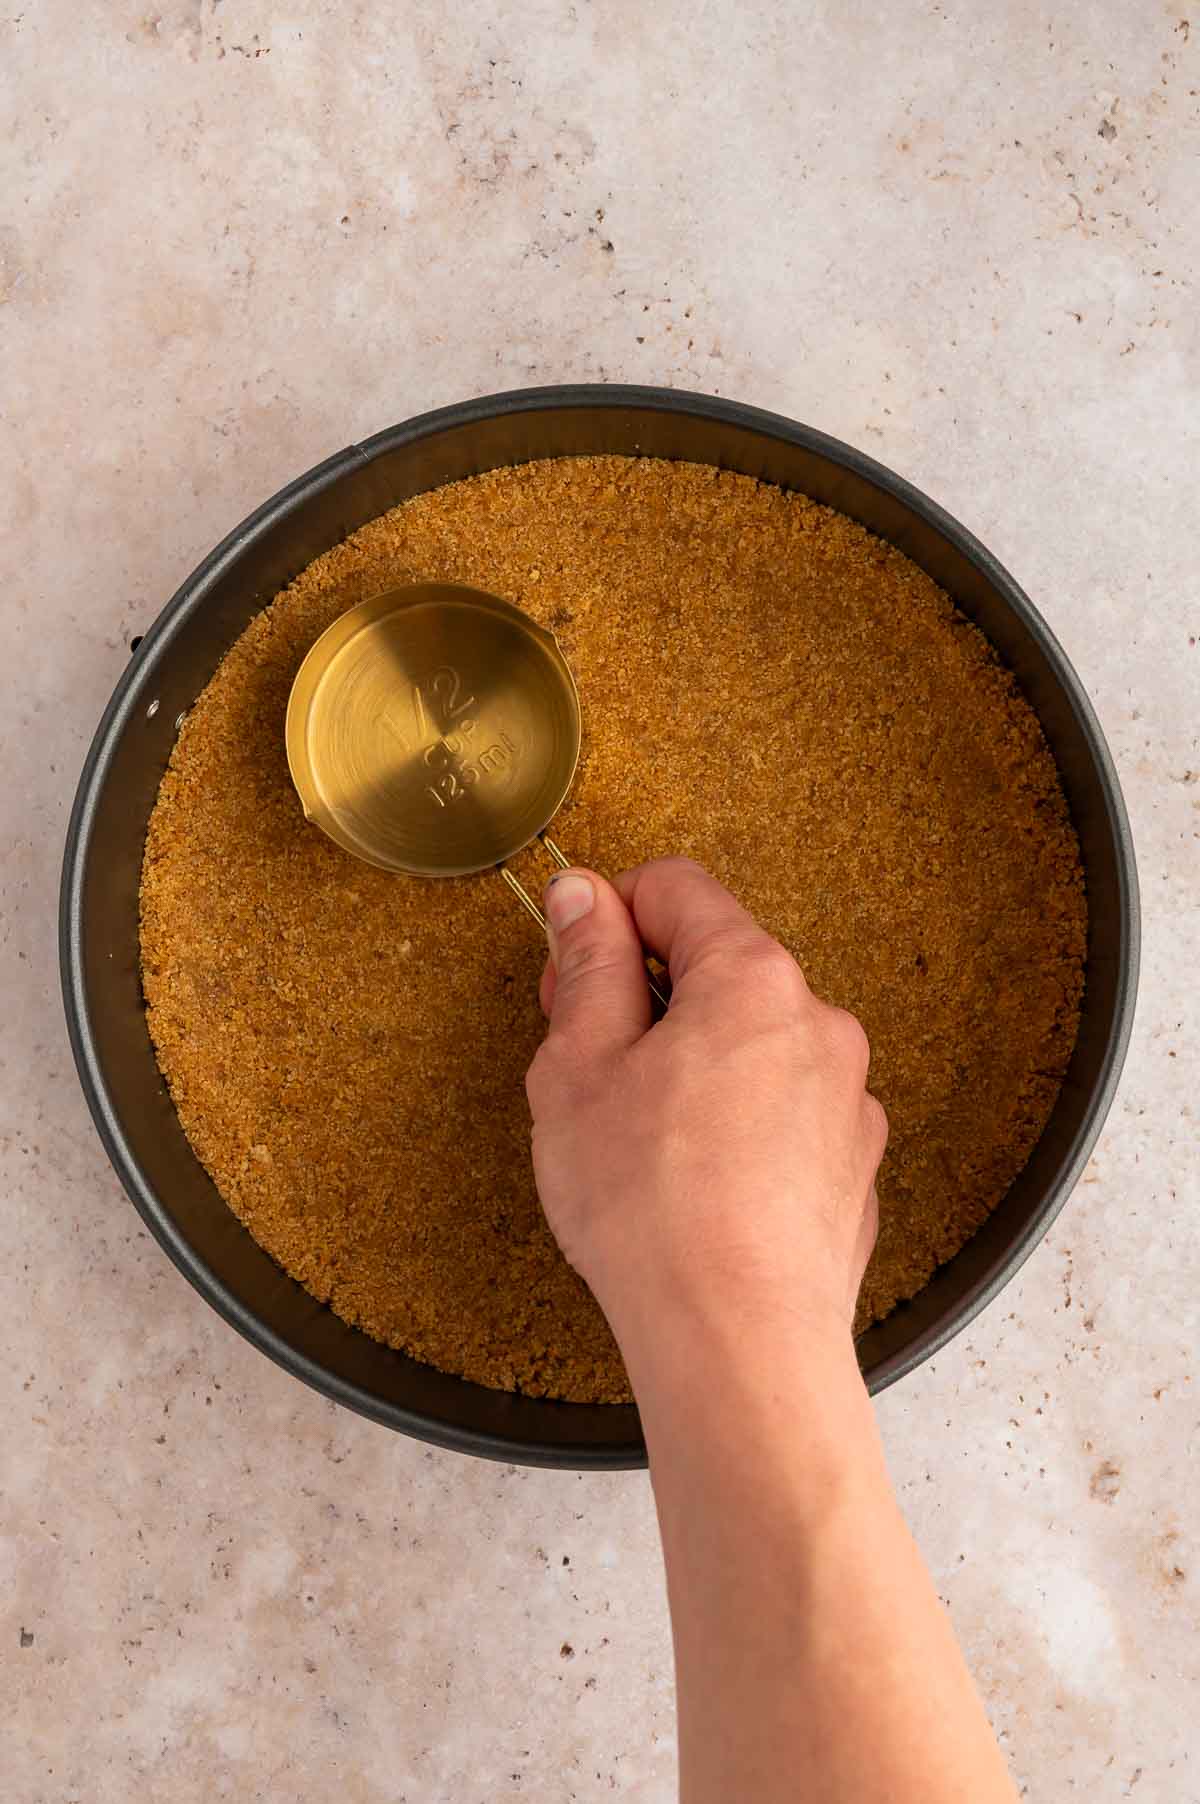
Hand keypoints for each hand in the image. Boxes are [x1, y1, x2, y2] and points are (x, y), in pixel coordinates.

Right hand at [526, 857, 886, 1364]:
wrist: (738, 1344)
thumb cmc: (651, 1207)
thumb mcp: (579, 1066)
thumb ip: (587, 965)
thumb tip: (584, 896)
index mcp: (753, 979)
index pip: (678, 889)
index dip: (609, 915)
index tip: (570, 969)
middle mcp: (819, 1025)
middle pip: (718, 968)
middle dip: (646, 998)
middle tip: (584, 1065)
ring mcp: (848, 1101)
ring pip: (751, 1046)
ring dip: (692, 1065)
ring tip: (637, 1144)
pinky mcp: (853, 1168)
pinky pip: (782, 1113)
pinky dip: (736, 1125)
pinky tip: (692, 1188)